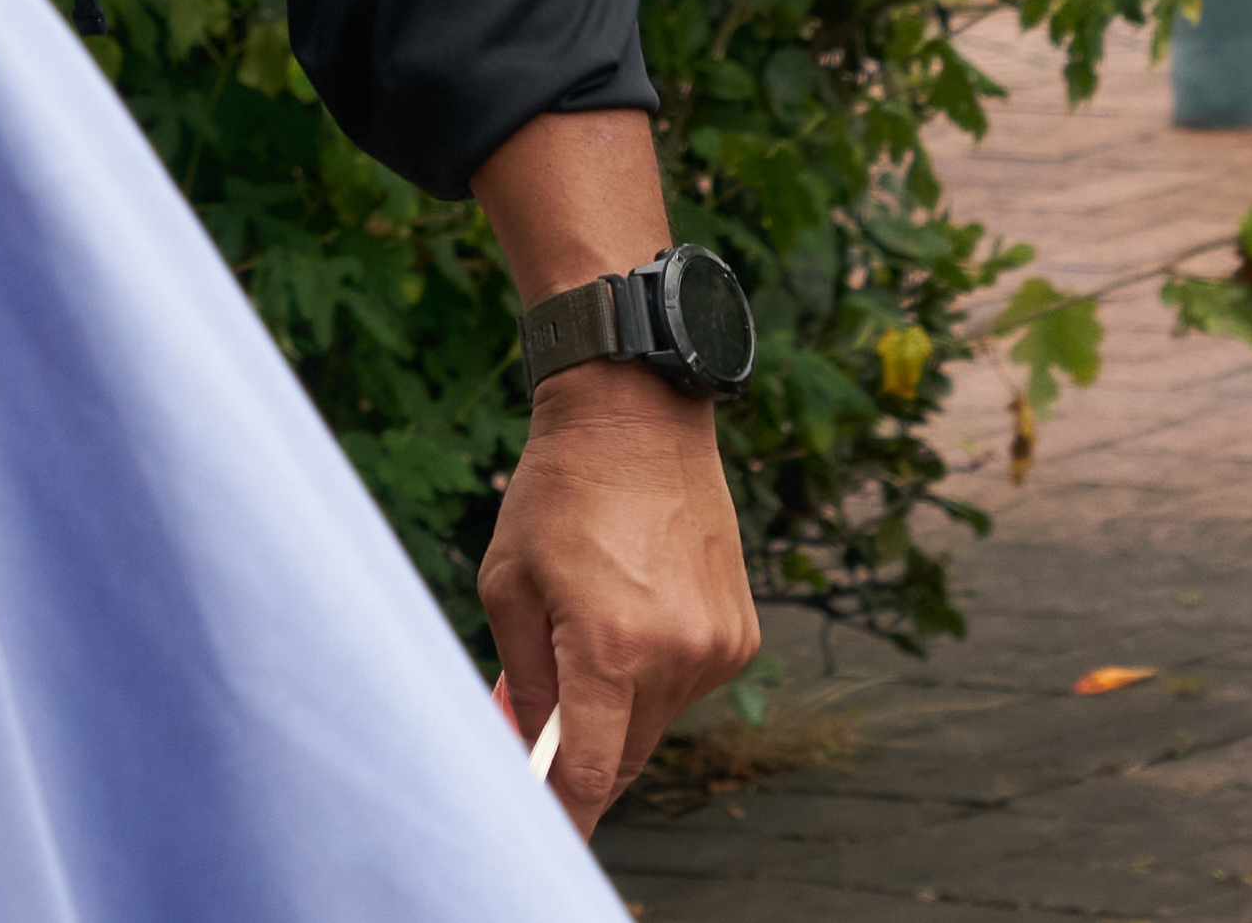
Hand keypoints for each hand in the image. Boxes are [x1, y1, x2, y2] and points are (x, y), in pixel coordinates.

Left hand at [479, 366, 759, 835]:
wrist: (638, 420)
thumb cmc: (558, 495)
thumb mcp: (508, 586)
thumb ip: (521, 680)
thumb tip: (530, 746)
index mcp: (612, 648)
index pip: (593, 771)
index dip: (566, 810)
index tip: (546, 830)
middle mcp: (678, 657)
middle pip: (627, 754)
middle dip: (583, 750)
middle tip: (539, 718)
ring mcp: (719, 648)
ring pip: (657, 720)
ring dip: (620, 704)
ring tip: (588, 626)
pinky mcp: (742, 634)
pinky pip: (688, 684)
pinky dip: (655, 671)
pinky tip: (633, 608)